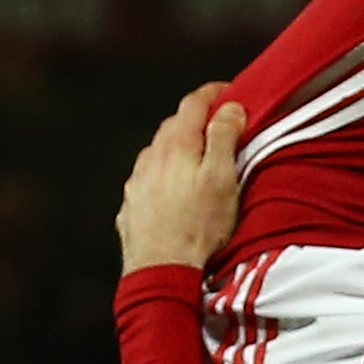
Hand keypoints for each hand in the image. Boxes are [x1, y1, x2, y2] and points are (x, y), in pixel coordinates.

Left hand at [119, 84, 247, 274]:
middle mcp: (150, 156)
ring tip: (200, 165)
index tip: (231, 92)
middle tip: (222, 128)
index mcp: (175, 143)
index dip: (215, 92)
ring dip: (180, 151)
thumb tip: (229, 107)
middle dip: (198, 121)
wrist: (162, 271)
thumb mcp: (222, 178)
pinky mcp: (131, 207)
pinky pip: (150, 181)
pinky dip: (166, 178)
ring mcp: (137, 182)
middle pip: (175, 126)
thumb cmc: (199, 226)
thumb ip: (224, 137)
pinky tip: (177, 195)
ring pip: (160, 154)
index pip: (194, 102)